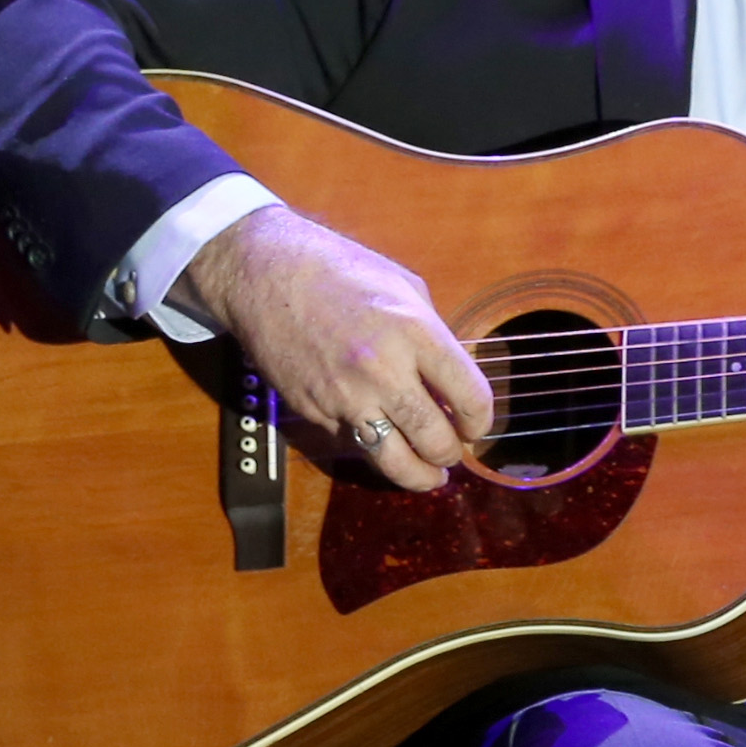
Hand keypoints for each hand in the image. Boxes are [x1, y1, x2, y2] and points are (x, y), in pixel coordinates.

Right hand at [172, 206, 493, 493]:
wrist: (264, 273)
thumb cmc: (340, 270)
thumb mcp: (405, 288)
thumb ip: (434, 335)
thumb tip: (451, 378)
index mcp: (415, 333)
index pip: (470, 397)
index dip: (481, 421)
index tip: (477, 426)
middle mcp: (382, 370)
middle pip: (434, 439)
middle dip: (450, 454)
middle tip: (453, 452)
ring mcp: (344, 396)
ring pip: (392, 460)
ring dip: (418, 476)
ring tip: (430, 475)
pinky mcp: (312, 410)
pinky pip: (353, 444)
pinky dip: (373, 448)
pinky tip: (383, 440)